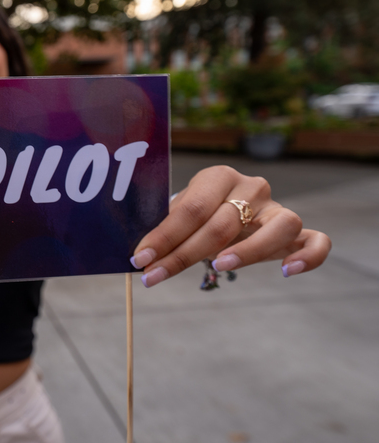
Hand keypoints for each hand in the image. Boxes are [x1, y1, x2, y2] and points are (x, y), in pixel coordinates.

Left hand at [130, 166, 331, 286]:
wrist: (224, 208)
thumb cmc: (197, 213)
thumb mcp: (180, 211)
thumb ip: (165, 226)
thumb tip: (136, 255)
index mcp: (218, 176)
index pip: (190, 209)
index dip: (163, 236)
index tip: (140, 259)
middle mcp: (252, 187)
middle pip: (222, 224)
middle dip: (183, 254)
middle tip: (154, 276)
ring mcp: (277, 209)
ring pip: (277, 227)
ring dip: (247, 250)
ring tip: (217, 266)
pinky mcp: (297, 232)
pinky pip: (316, 241)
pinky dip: (308, 257)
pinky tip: (287, 272)